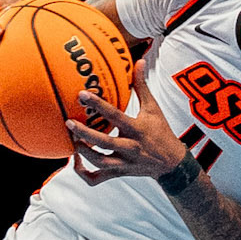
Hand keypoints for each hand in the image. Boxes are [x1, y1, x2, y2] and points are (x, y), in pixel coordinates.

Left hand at [66, 70, 185, 184]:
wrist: (171, 163)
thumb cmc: (161, 131)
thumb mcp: (153, 108)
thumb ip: (142, 86)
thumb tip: (139, 61)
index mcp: (138, 129)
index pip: (116, 116)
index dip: (98, 105)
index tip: (82, 95)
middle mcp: (131, 148)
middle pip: (105, 143)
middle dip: (85, 134)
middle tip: (69, 123)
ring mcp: (124, 163)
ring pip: (100, 162)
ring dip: (84, 153)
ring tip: (72, 140)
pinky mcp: (118, 173)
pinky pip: (96, 179)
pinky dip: (82, 173)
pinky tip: (74, 161)